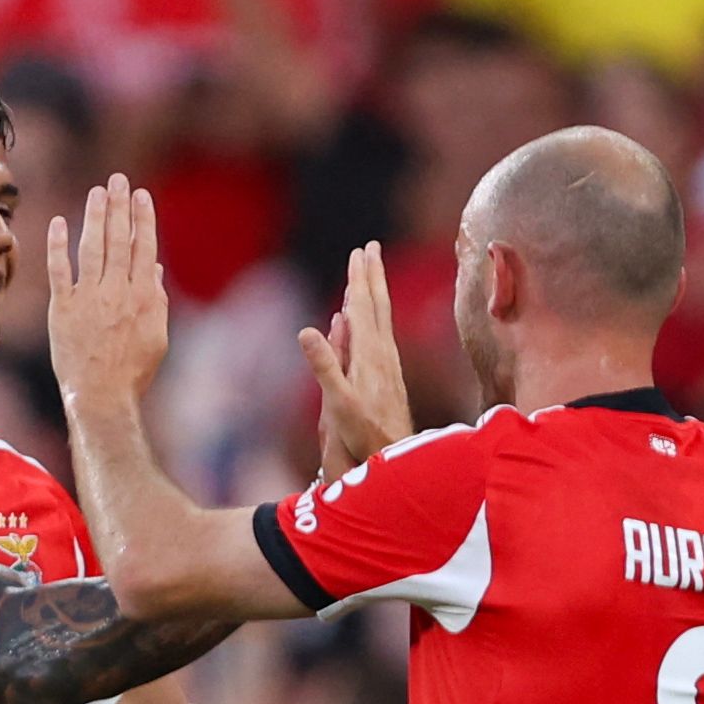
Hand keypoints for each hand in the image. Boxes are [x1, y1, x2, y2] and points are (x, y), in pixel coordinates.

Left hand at [46, 174, 170, 413]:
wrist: (100, 398)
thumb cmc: (132, 373)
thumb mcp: (157, 338)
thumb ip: (156, 301)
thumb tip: (153, 268)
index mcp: (142, 298)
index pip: (143, 248)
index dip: (142, 219)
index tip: (141, 196)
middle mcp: (116, 292)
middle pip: (119, 240)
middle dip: (120, 207)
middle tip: (118, 181)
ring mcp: (88, 299)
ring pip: (92, 248)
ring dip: (95, 217)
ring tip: (97, 193)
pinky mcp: (63, 308)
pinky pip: (59, 270)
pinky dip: (58, 245)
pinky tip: (59, 222)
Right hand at [299, 242, 410, 477]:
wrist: (395, 455)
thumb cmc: (364, 435)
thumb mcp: (338, 403)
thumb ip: (324, 365)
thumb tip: (307, 331)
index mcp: (369, 355)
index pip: (363, 307)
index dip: (359, 279)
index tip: (359, 252)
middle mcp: (383, 354)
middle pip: (378, 305)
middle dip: (372, 275)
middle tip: (371, 248)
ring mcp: (388, 363)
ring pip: (382, 318)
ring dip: (375, 292)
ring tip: (370, 273)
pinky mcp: (389, 374)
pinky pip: (381, 335)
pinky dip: (375, 317)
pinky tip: (370, 318)